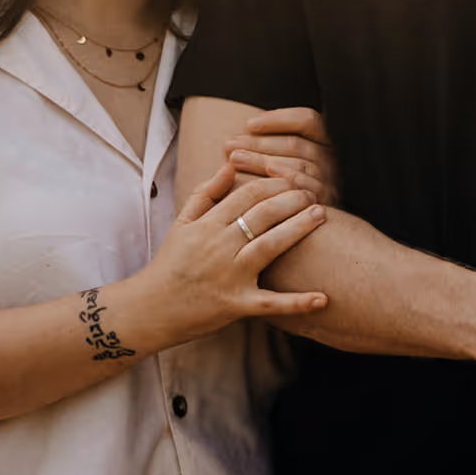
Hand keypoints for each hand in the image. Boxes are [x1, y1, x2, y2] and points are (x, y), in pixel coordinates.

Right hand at [142, 164, 328, 341]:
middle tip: (313, 194)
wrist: (152, 308)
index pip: (246, 194)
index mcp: (207, 225)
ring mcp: (230, 276)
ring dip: (299, 229)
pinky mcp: (237, 305)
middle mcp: (219, 247)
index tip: (292, 180)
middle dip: (292, 200)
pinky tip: (323, 298)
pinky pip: (271, 304)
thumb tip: (230, 166)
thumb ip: (205, 193)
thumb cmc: (170, 264)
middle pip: (262, 215)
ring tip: (321, 215)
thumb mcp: (182, 223)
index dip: (273, 184)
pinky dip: (297, 302)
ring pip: (270, 246)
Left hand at [225, 106, 337, 206]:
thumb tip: (240, 134)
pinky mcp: (327, 204)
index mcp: (323, 146)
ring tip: (234, 159)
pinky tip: (264, 174)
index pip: (308, 121)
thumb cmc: (270, 200)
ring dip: (263, 159)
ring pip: (298, 163)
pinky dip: (286, 176)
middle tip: (229, 145)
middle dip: (260, 143)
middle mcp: (332, 162)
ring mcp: (331, 183)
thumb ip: (262, 150)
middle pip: (297, 144)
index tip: (249, 123)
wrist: (304, 245)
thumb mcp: (269, 169)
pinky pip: (307, 186)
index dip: (280, 119)